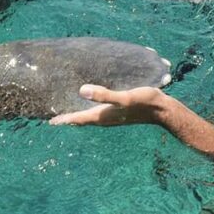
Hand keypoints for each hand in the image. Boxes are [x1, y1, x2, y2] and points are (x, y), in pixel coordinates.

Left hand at [49, 84, 166, 125]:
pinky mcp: (118, 111)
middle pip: (82, 120)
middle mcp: (105, 118)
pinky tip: (92, 104)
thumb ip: (104, 95)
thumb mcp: (124, 97)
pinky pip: (99, 112)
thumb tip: (82, 90)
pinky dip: (90, 110)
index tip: (51, 122)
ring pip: (90, 117)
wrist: (162, 110)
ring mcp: (112, 116)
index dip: (65, 119)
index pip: (79, 119)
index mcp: (103, 116)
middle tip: (55, 118)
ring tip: (68, 113)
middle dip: (69, 119)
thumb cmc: (143, 102)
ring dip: (79, 116)